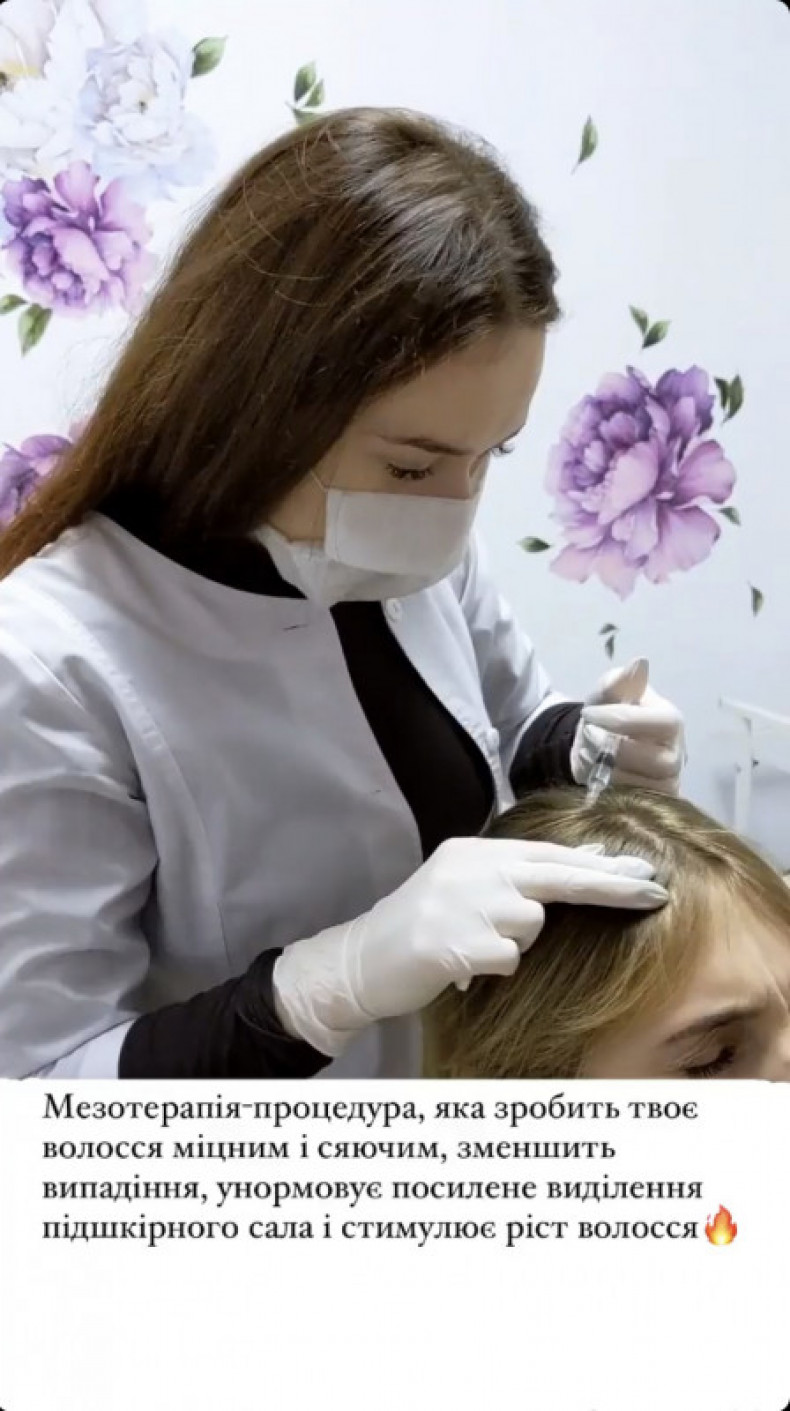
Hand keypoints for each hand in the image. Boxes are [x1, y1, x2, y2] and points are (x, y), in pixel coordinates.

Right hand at [272, 835, 666, 1054]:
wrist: (362, 959)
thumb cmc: (424, 925)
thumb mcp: (470, 886)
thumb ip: (521, 874)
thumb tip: (590, 861)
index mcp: (476, 850)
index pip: (551, 854)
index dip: (601, 866)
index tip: (646, 874)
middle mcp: (471, 868)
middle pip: (557, 875)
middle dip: (610, 886)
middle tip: (654, 892)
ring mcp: (461, 903)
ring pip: (530, 924)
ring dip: (515, 943)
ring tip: (475, 944)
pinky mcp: (452, 941)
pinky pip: (506, 959)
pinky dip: (492, 968)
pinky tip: (462, 965)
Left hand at [571, 657, 683, 794]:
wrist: (594, 746)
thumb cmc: (607, 713)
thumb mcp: (608, 692)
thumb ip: (620, 681)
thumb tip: (640, 663)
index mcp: (672, 722)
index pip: (661, 723)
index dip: (622, 719)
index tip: (589, 713)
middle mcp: (676, 755)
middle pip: (655, 761)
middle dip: (613, 748)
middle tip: (588, 735)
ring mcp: (666, 784)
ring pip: (640, 786)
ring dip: (605, 769)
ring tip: (588, 751)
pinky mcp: (651, 806)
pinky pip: (631, 805)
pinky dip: (606, 789)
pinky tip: (595, 771)